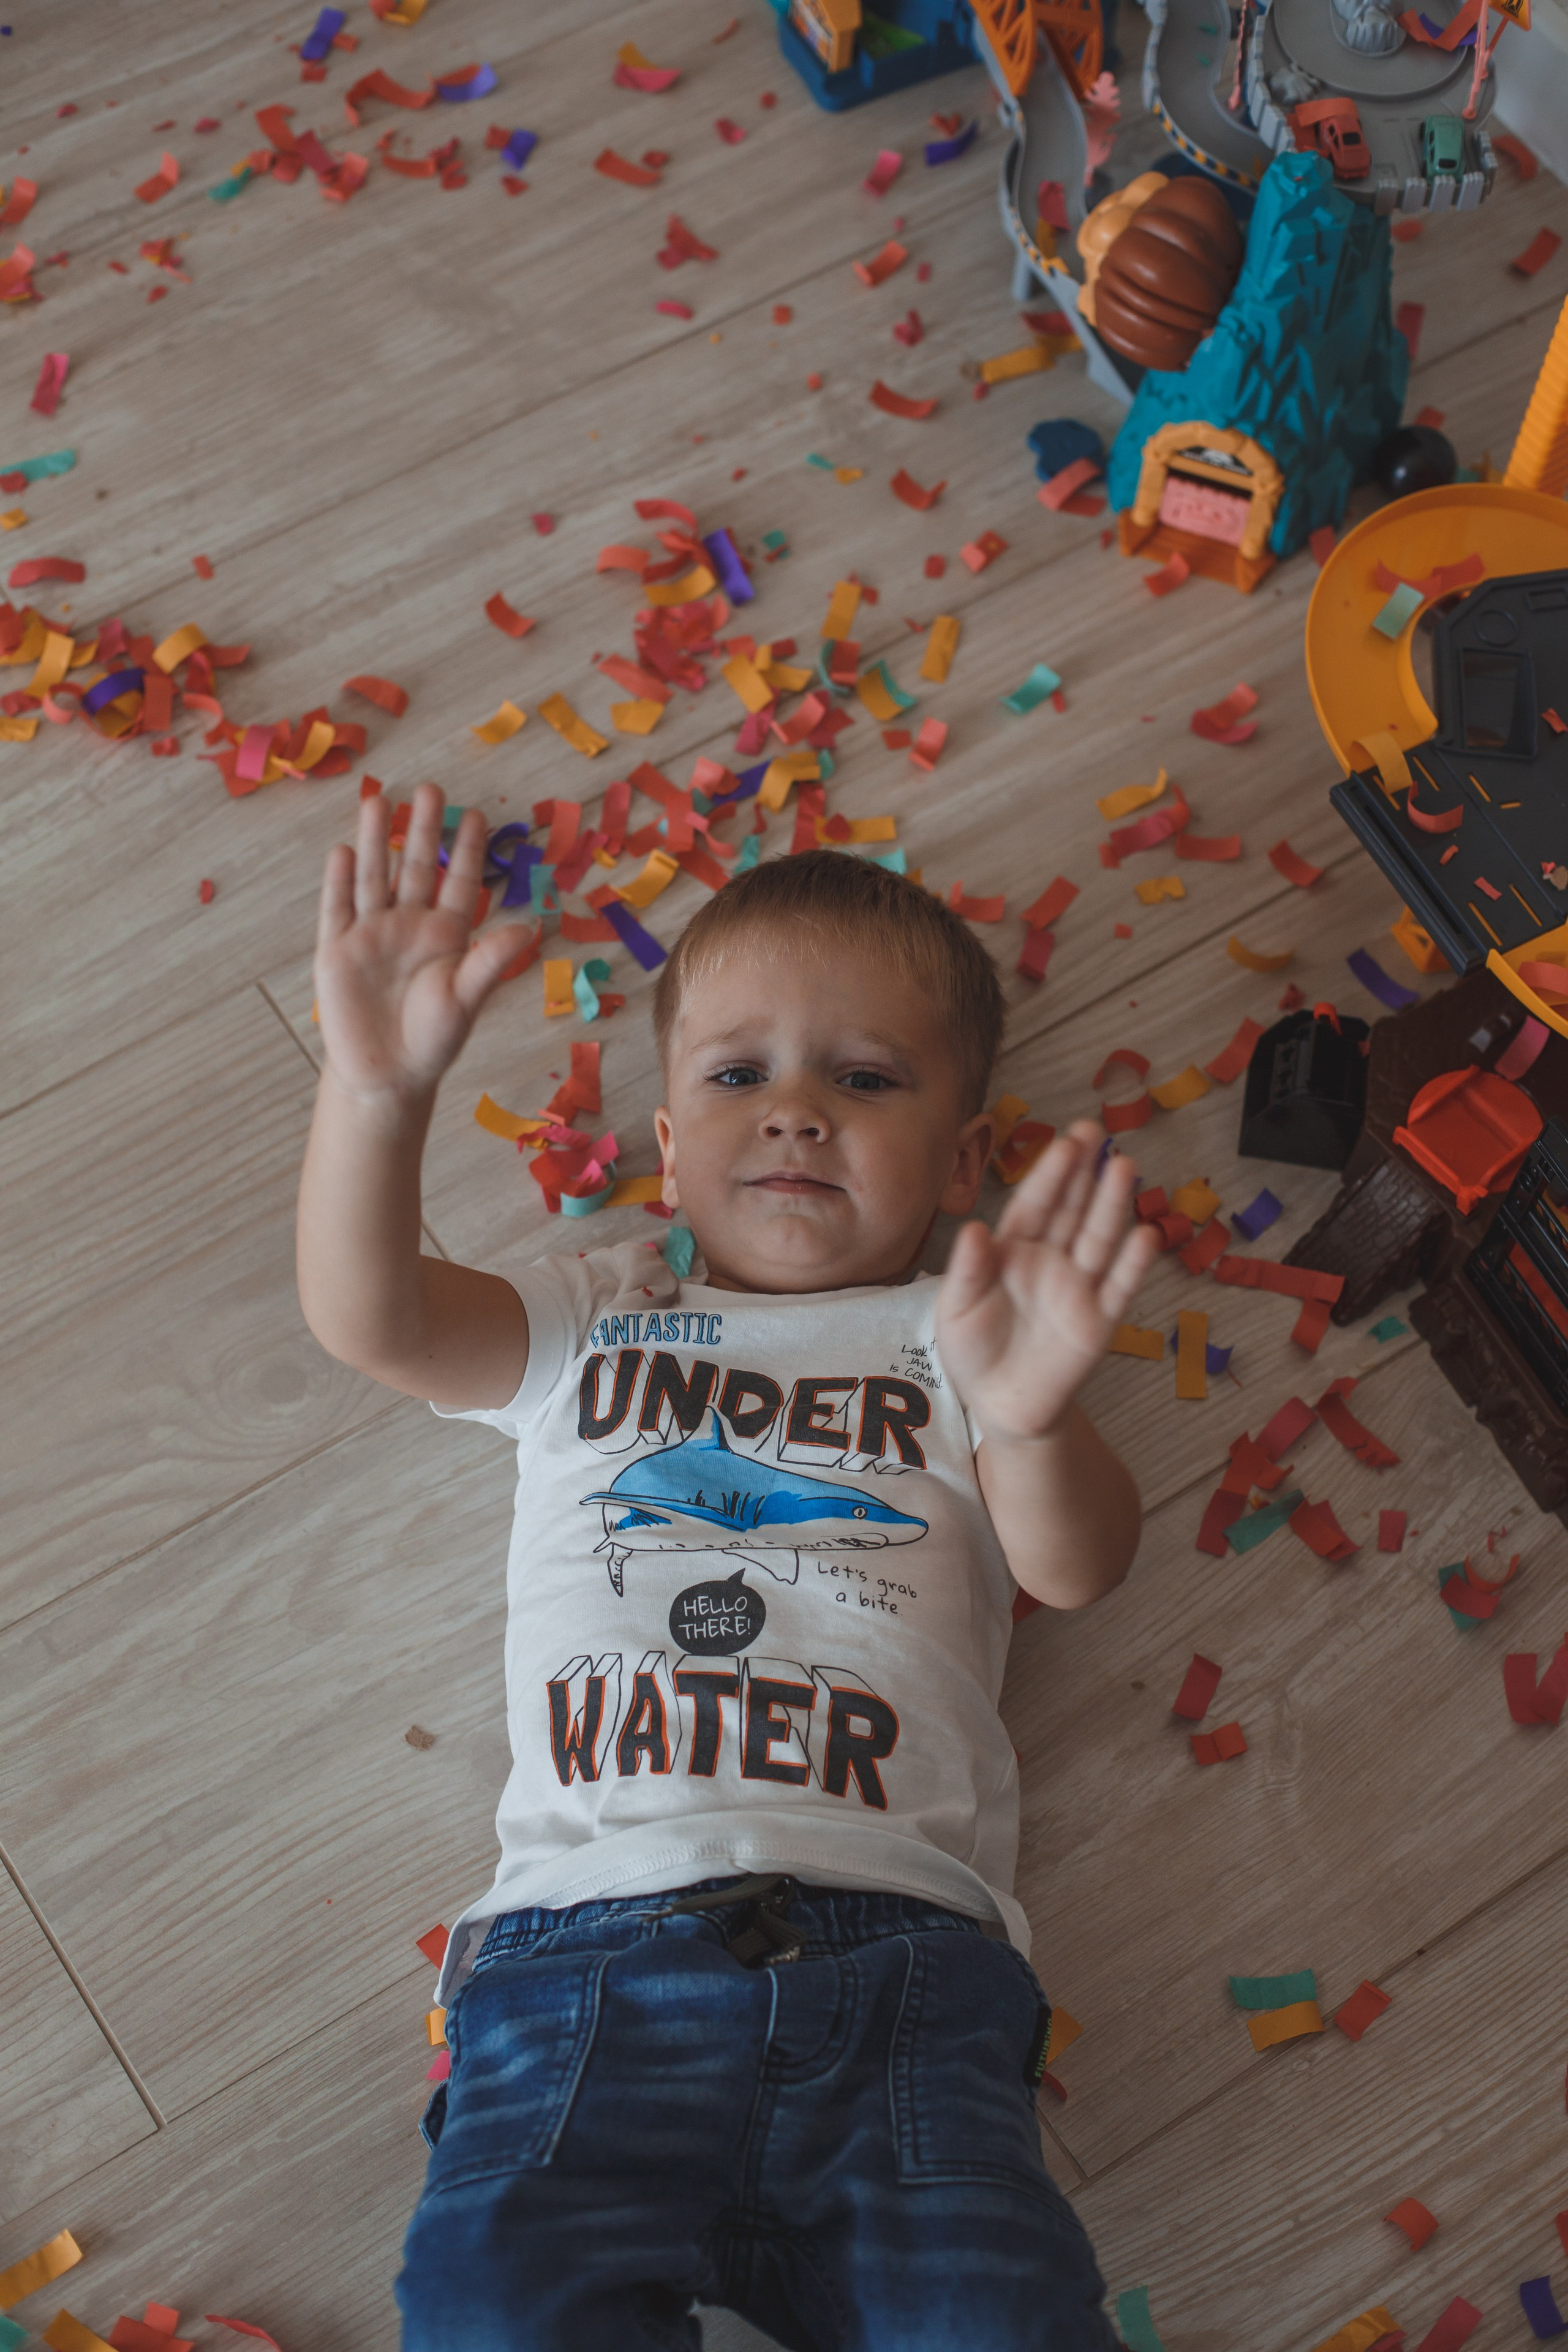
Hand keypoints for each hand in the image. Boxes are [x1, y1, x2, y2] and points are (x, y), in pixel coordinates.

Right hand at [314, 782, 536, 1103]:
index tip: (475, 814)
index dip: (467, 850)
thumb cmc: (433, 1038)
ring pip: (374, 877)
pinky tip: (342, 850)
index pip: (459, 882)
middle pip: (416, 867)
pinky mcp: (336, 951)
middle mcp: (409, 926)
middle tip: (430, 789)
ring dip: (375, 841)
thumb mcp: (466, 998)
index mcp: (446, 935)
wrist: (388, 1075)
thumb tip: (527, 928)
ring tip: (378, 800)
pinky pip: (337, 908)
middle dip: (422, 829)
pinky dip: (338, 881)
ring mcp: (371, 934)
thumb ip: (490, 961)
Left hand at [936, 1122, 1160, 1443]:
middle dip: (1084, 1171)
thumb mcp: (957, 1309)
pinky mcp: (1099, 1321)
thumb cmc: (973, 1349)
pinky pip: (1119, 1288)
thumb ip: (968, 1270)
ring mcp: (1078, 1288)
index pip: (1035, 1204)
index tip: (1065, 1143)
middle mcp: (1051, 1261)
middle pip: (1071, 1209)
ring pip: (1098, 1238)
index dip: (1050, 1174)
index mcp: (1013, 1251)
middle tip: (1098, 1130)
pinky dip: (1133, 1263)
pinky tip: (1145, 1235)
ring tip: (1124, 1166)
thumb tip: (974, 1229)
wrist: (1001, 1404)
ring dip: (1112, 1204)